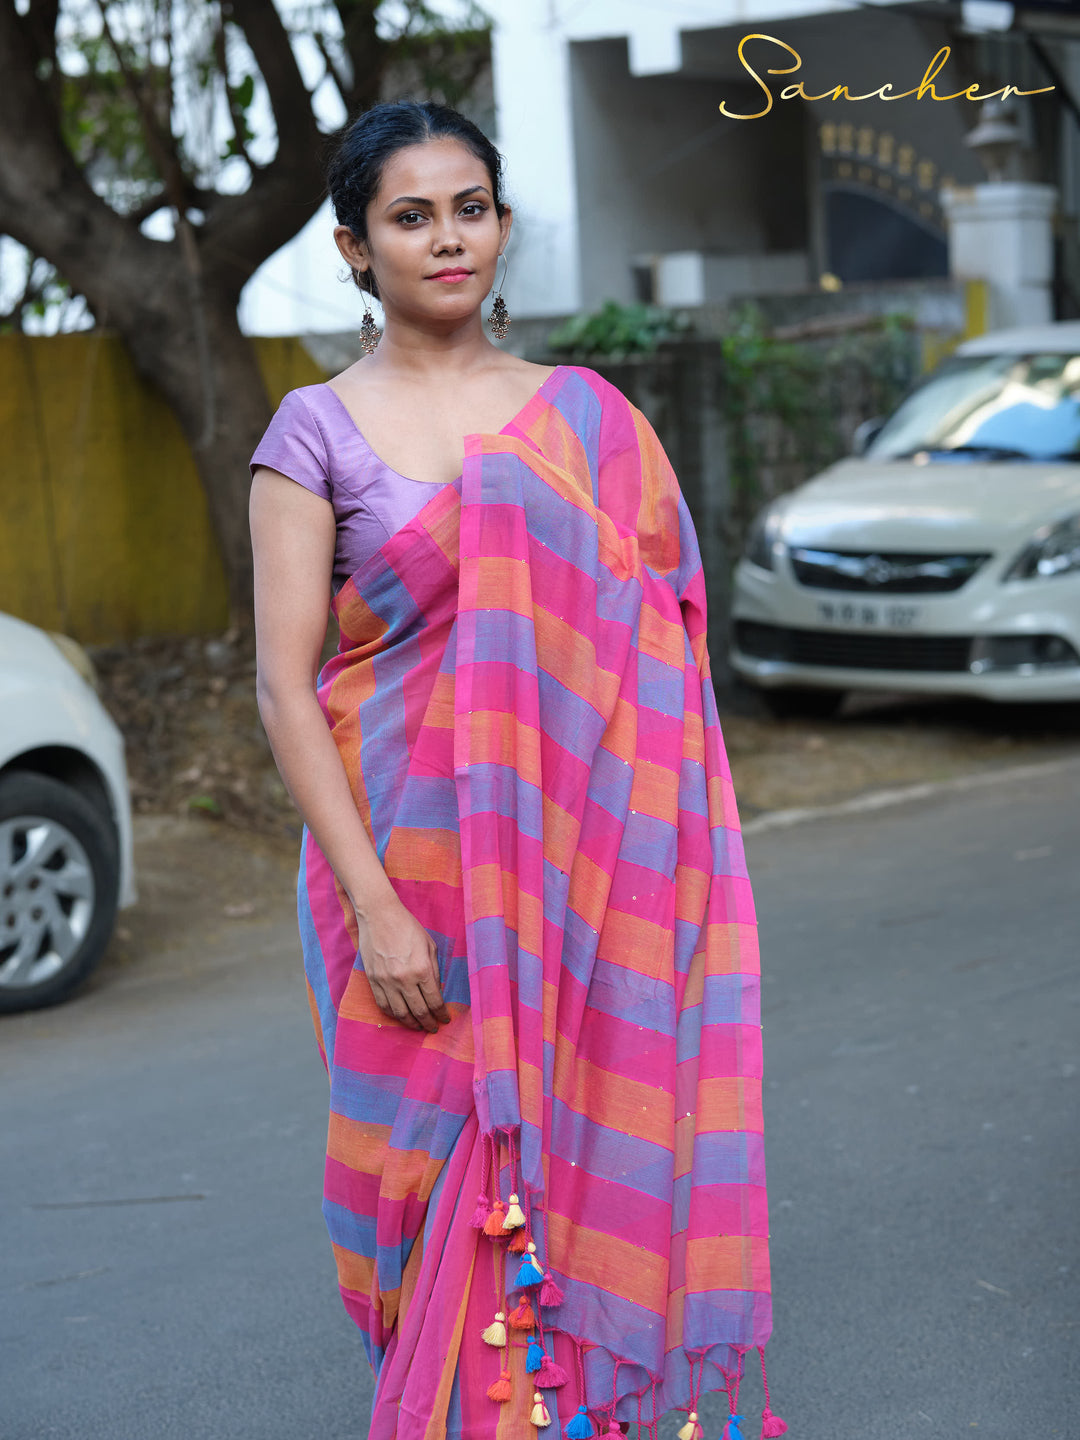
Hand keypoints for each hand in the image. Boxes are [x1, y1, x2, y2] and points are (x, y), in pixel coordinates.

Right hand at [354, 894, 450, 1033]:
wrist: (379, 915)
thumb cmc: (408, 927)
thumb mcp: (429, 946)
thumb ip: (434, 971)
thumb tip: (436, 992)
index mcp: (422, 969)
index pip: (434, 1001)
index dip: (441, 1014)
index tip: (445, 1019)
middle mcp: (404, 979)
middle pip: (418, 1011)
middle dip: (428, 1023)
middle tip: (433, 1027)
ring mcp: (386, 981)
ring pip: (400, 1013)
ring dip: (411, 1023)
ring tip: (418, 1026)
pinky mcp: (373, 980)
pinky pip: (383, 1005)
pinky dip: (393, 1015)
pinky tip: (400, 1016)